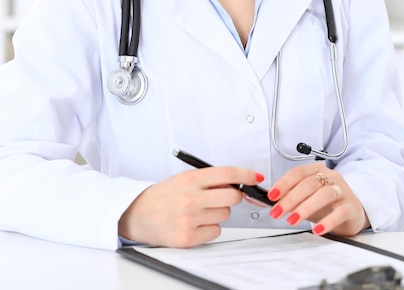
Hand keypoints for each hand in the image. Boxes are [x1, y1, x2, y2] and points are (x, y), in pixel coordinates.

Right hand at [118, 166, 262, 246]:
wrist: (139, 214)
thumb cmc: (164, 195)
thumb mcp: (184, 178)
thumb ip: (208, 179)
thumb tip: (237, 182)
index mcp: (190, 179)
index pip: (227, 174)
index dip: (246, 175)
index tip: (256, 177)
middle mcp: (191, 198)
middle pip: (233, 196)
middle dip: (234, 196)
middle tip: (224, 196)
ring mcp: (189, 219)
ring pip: (224, 215)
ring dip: (218, 213)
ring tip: (200, 210)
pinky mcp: (188, 238)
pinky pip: (215, 232)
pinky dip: (209, 228)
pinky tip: (195, 223)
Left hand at [267, 163, 368, 236]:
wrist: (352, 212)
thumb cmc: (327, 203)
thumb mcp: (307, 197)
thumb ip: (292, 196)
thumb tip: (274, 202)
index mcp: (317, 170)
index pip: (298, 172)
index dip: (284, 183)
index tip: (272, 196)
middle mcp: (331, 177)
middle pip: (309, 184)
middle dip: (290, 198)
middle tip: (277, 212)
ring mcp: (343, 190)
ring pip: (323, 194)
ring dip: (305, 208)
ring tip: (292, 220)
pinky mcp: (352, 207)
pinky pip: (340, 212)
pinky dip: (327, 221)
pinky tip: (317, 229)